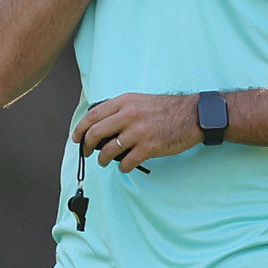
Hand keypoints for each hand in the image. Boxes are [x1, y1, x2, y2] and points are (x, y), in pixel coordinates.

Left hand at [72, 92, 201, 172]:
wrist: (192, 115)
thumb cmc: (166, 108)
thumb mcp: (139, 100)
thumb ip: (120, 109)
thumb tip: (101, 123)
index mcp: (124, 102)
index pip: (92, 115)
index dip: (80, 128)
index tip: (76, 137)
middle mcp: (127, 115)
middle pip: (95, 133)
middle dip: (86, 145)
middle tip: (85, 151)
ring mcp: (137, 132)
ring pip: (109, 150)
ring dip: (103, 159)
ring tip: (103, 161)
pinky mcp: (148, 147)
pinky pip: (127, 162)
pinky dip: (123, 167)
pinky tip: (125, 167)